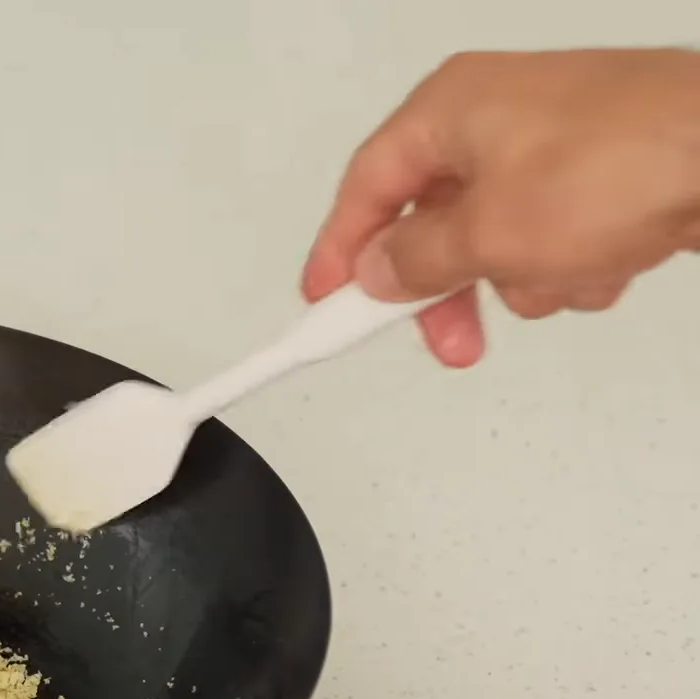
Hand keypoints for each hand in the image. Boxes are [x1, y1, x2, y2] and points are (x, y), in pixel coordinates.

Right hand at [301, 48, 699, 366]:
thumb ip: (415, 261)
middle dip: (446, 288)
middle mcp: (496, 114)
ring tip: (561, 279)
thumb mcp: (487, 233)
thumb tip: (379, 273)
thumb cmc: (623, 162)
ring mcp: (554, 139)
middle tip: (446, 339)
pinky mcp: (605, 168)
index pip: (365, 188)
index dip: (340, 252)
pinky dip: (573, 260)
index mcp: (448, 108)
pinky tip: (606, 263)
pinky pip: (557, 233)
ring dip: (523, 276)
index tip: (325, 303)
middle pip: (435, 221)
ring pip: (500, 236)